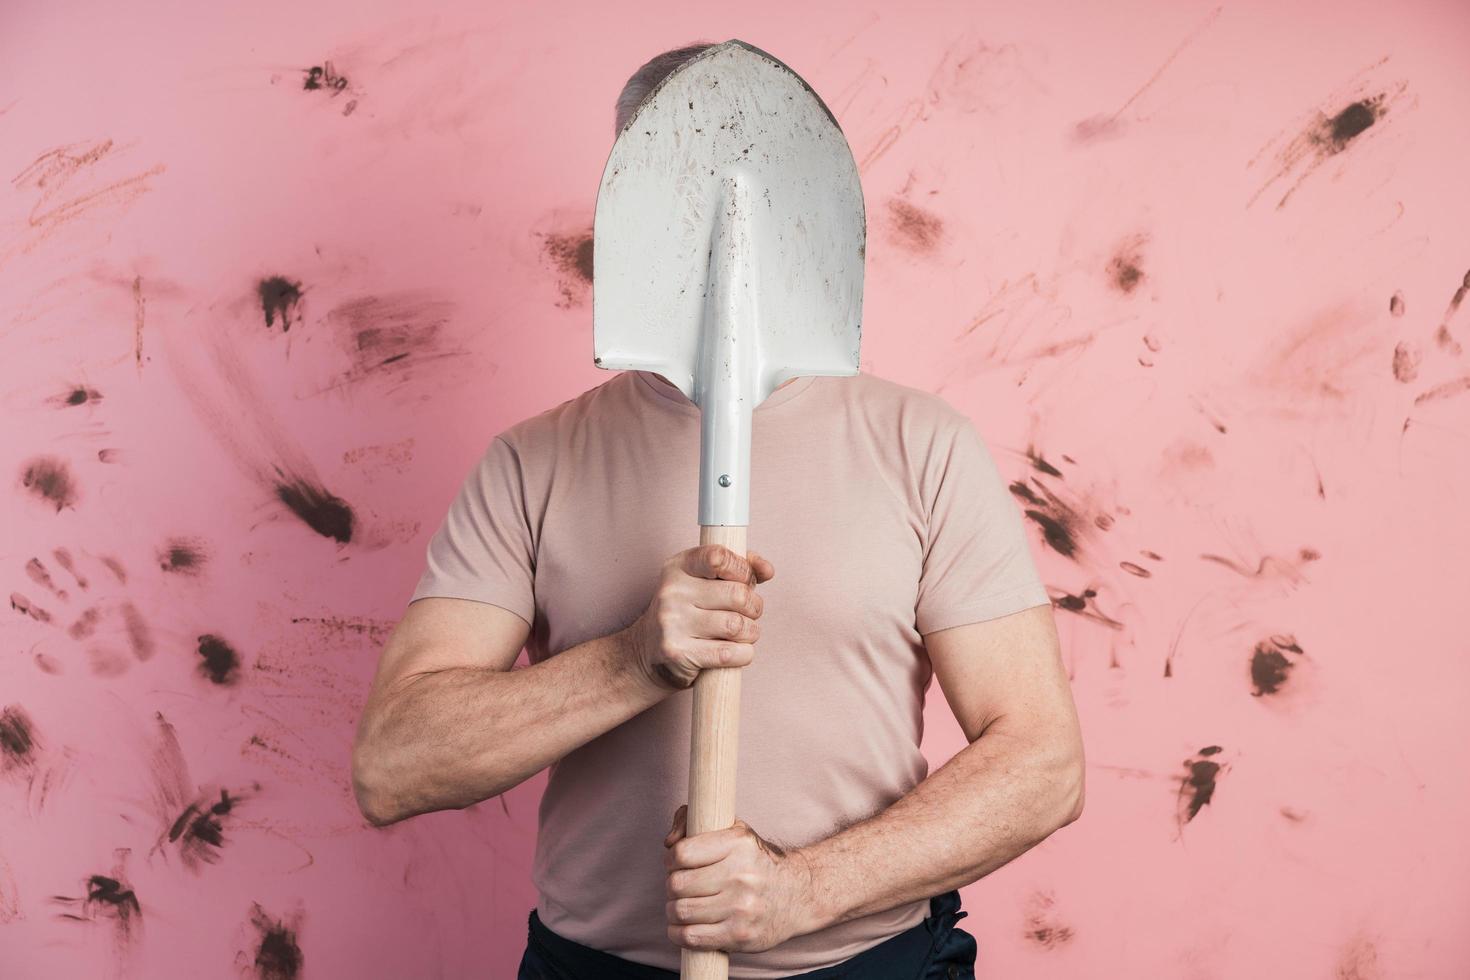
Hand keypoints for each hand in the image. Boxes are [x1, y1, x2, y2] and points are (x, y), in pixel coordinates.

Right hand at [625, 544, 773, 690]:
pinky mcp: (677, 652)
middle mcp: (671, 592)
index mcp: (678, 567)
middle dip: (754, 607)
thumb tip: (766, 569)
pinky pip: (729, 653)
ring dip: (750, 633)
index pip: (719, 557)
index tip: (745, 581)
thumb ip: (738, 569)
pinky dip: (743, 654)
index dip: (743, 570)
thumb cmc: (687, 613)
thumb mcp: (704, 582)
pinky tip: (736, 652)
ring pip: (737, 626)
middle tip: (748, 614)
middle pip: (738, 595)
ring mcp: (672, 623)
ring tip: (743, 634)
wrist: (647, 651)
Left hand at [663, 803, 815, 952]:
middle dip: (672, 886)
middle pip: (678, 884)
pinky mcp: (739, 935)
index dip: (672, 859)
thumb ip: (692, 822)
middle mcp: (741, 875)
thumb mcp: (734, 831)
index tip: (677, 864)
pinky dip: (678, 933)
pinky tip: (684, 926)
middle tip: (682, 887)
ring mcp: (741, 908)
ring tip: (684, 906)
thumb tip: (668, 842)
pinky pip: (691, 937)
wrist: (798, 894)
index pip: (682, 853)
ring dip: (674, 910)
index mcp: (738, 843)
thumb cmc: (756, 861)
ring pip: (681, 911)